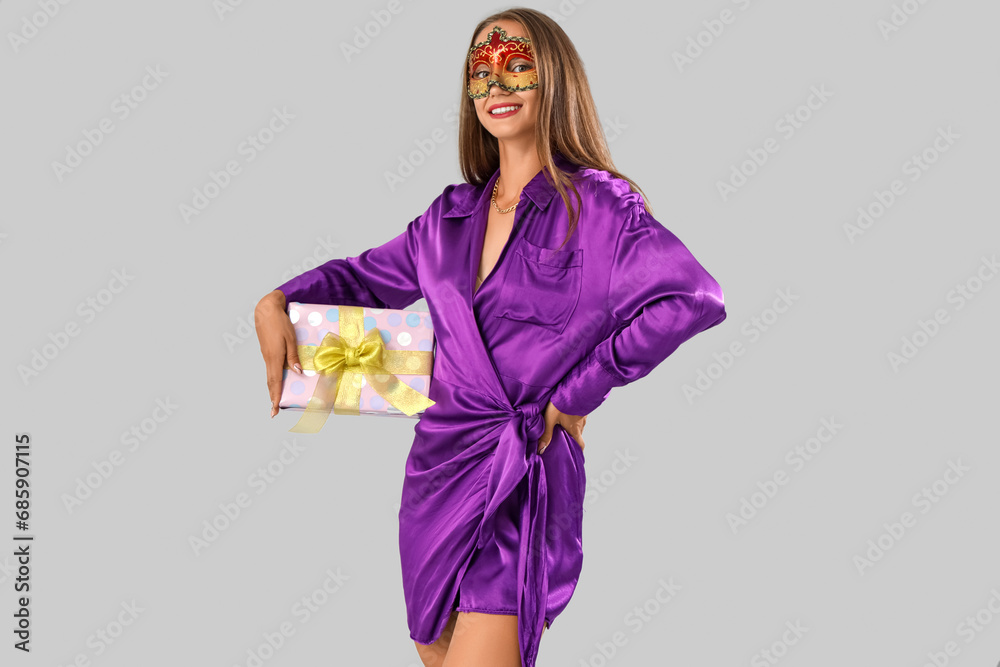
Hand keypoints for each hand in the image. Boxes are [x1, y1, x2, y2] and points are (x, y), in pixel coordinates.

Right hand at [254, 290, 300, 418]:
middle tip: (274, 411)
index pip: (275, 381)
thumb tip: (297, 372)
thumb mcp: (290, 338)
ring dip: (272, 389)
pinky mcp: (267, 350)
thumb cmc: (280, 322)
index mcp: (274, 357)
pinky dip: (273, 378)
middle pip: (270, 382)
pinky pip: (270, 368)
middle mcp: (268, 358)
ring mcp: (266, 354)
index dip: (275, 396)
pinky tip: (278, 380)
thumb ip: (293, 356)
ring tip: (276, 399)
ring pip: (269, 375)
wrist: (265, 309)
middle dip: (272, 397)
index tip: (275, 409)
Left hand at [537, 400, 585, 454]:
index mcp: (575, 429)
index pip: (581, 445)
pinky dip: (575, 418)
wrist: (574, 386)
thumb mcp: (550, 418)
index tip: (576, 455)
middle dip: (574, 439)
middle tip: (566, 441)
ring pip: (580, 425)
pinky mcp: (583, 407)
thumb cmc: (562, 403)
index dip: (579, 451)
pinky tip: (568, 414)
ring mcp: (583, 415)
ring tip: (564, 427)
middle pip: (580, 435)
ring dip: (574, 428)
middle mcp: (581, 424)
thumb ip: (546, 434)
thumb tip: (541, 449)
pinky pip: (580, 416)